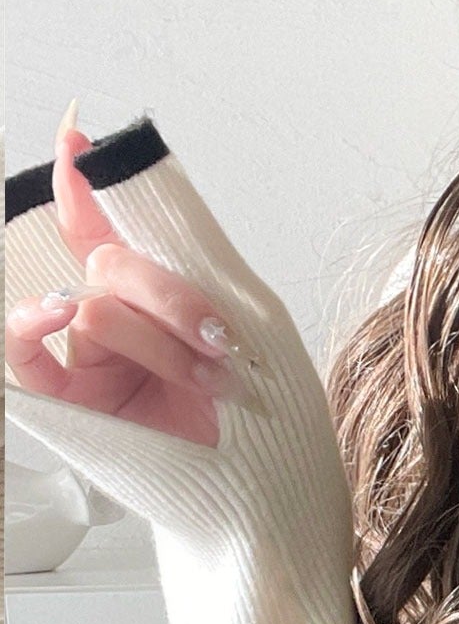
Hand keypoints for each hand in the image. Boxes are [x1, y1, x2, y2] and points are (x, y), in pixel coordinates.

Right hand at [3, 99, 255, 443]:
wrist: (268, 484)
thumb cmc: (262, 408)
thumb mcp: (247, 319)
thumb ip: (192, 255)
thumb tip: (144, 190)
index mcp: (156, 296)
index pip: (110, 230)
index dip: (87, 182)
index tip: (78, 139)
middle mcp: (118, 318)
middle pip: (113, 265)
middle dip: (172, 296)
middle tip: (220, 336)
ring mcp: (91, 358)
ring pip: (95, 309)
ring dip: (159, 343)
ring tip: (210, 378)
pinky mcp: (73, 402)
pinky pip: (25, 355)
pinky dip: (31, 326)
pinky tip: (56, 314)